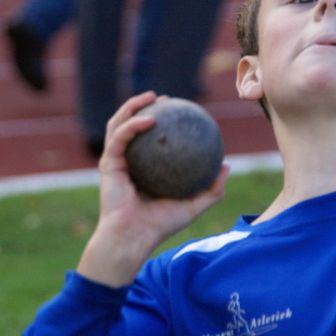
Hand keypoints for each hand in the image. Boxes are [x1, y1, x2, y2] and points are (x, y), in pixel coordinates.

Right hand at [77, 92, 228, 286]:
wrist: (133, 238)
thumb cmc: (159, 226)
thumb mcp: (193, 207)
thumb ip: (212, 189)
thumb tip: (227, 166)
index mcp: (142, 169)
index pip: (148, 140)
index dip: (162, 122)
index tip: (179, 111)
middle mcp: (127, 162)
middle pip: (130, 126)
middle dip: (143, 106)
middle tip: (164, 98)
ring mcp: (115, 161)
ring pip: (119, 124)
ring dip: (133, 106)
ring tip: (152, 97)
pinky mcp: (108, 164)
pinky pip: (120, 137)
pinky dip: (132, 125)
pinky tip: (150, 118)